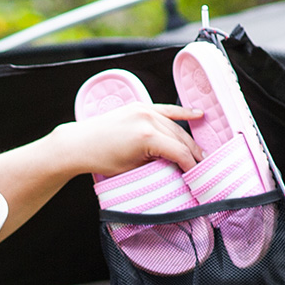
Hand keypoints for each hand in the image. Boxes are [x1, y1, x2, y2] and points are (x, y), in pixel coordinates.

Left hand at [78, 103, 200, 179]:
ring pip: (175, 126)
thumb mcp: (134, 169)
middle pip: (180, 138)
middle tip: (202, 168)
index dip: (191, 167)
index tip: (196, 177)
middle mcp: (147, 118)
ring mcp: (143, 109)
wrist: (81, 144)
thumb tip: (175, 169)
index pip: (178, 153)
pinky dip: (182, 113)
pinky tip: (198, 115)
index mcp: (146, 136)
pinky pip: (166, 110)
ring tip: (199, 153)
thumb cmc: (102, 159)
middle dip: (193, 154)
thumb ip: (158, 166)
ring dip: (189, 140)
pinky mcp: (140, 106)